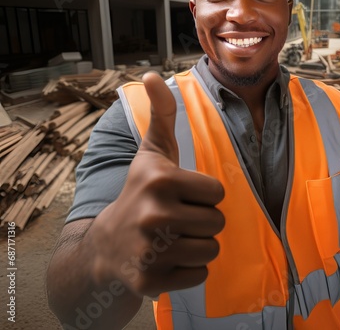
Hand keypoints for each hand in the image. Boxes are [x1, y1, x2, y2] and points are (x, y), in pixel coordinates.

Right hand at [90, 72, 224, 296]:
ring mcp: (150, 251)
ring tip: (175, 237)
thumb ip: (162, 112)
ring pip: (211, 250)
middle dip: (204, 220)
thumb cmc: (140, 190)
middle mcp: (153, 215)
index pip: (217, 192)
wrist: (107, 243)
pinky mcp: (150, 281)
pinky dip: (190, 269)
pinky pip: (200, 275)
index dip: (205, 194)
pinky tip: (169, 257)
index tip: (184, 195)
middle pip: (217, 222)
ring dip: (199, 244)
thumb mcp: (152, 151)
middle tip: (179, 218)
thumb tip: (151, 74)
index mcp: (160, 180)